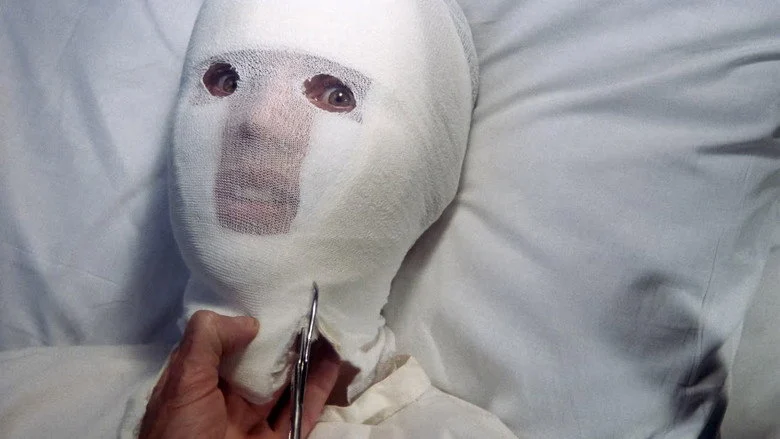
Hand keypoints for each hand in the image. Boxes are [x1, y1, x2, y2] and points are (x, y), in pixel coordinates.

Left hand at [139, 310, 340, 438]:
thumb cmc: (181, 434)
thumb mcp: (182, 381)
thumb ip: (208, 340)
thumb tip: (248, 321)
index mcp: (197, 387)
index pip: (222, 347)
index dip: (244, 326)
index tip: (269, 301)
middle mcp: (225, 404)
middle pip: (259, 366)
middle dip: (282, 341)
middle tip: (307, 311)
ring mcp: (252, 425)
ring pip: (286, 386)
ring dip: (306, 359)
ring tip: (327, 328)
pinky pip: (302, 412)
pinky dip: (319, 387)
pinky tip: (334, 362)